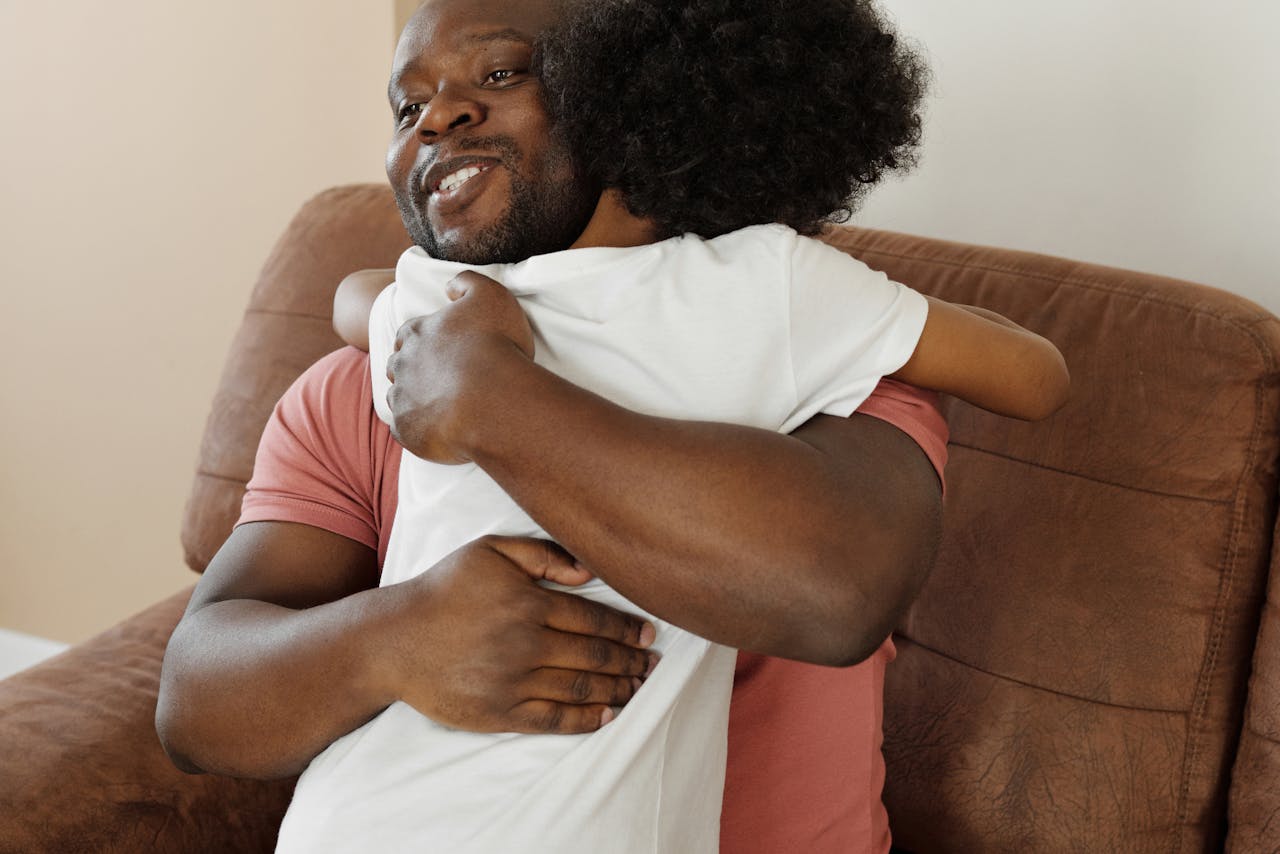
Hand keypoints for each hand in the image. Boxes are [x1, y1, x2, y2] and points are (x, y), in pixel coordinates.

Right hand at [383, 535, 656, 733]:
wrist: (394, 641)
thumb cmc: (444, 590)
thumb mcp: (489, 552)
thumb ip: (542, 554)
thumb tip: (591, 571)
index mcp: (529, 603)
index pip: (595, 619)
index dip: (628, 628)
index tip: (650, 634)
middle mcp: (526, 644)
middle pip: (596, 655)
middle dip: (631, 660)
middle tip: (652, 664)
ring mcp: (513, 682)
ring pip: (581, 688)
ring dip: (618, 689)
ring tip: (638, 687)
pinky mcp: (500, 713)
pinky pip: (554, 720)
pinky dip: (586, 720)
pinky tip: (608, 715)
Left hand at [386, 271, 534, 462]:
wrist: (494, 400)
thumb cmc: (496, 346)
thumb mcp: (491, 296)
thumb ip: (468, 282)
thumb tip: (449, 285)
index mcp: (417, 333)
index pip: (409, 334)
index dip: (423, 341)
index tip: (441, 350)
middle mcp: (402, 364)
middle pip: (399, 366)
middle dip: (414, 371)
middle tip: (443, 380)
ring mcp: (402, 399)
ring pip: (399, 398)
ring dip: (415, 401)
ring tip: (443, 408)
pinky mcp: (406, 430)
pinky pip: (404, 430)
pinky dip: (417, 430)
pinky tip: (440, 430)